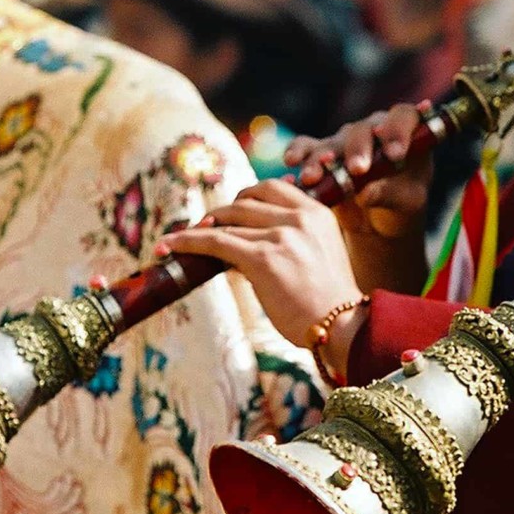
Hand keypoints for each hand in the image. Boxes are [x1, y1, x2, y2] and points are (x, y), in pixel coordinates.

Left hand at [161, 179, 365, 356]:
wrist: (343, 326)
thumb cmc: (330, 303)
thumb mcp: (316, 257)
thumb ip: (289, 241)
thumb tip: (242, 244)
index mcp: (317, 213)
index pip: (273, 187)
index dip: (246, 196)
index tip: (232, 210)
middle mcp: (300, 217)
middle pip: (245, 201)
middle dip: (221, 213)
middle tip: (205, 228)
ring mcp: (281, 235)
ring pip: (226, 221)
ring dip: (199, 229)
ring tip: (177, 240)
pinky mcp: (262, 258)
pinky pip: (215, 242)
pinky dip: (187, 242)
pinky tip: (169, 246)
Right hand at [285, 103, 432, 241]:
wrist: (378, 221)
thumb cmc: (401, 205)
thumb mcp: (406, 204)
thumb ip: (390, 195)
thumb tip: (365, 193)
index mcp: (405, 133)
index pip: (403, 117)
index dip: (399, 130)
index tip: (395, 153)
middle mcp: (373, 130)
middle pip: (363, 130)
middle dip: (358, 149)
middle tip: (356, 170)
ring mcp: (345, 141)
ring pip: (332, 143)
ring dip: (320, 159)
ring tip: (313, 177)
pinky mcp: (321, 154)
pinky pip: (306, 146)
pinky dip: (297, 152)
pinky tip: (290, 162)